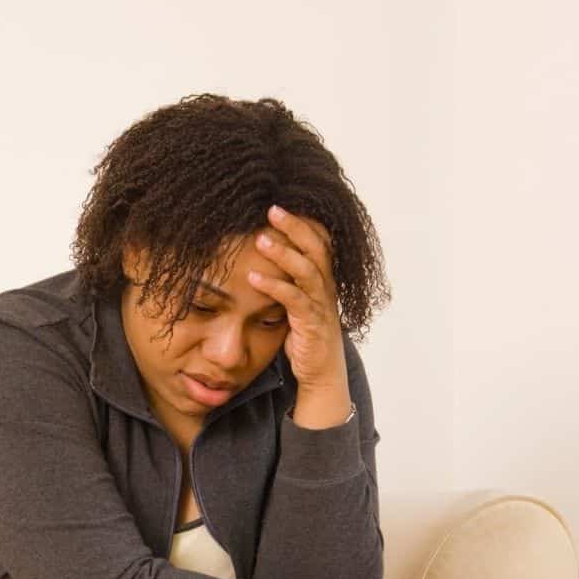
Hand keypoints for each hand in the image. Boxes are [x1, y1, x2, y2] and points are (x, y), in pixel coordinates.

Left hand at [247, 203, 344, 387]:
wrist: (321, 373)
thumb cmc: (306, 337)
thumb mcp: (295, 303)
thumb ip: (286, 280)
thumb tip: (261, 259)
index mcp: (323, 279)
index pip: (319, 240)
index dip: (303, 221)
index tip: (280, 204)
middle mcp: (325, 287)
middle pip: (316, 247)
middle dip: (295, 226)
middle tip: (272, 209)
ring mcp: (320, 304)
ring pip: (307, 270)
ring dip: (284, 253)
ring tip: (260, 239)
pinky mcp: (312, 323)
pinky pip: (294, 300)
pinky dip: (273, 287)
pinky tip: (253, 279)